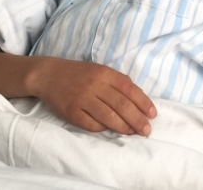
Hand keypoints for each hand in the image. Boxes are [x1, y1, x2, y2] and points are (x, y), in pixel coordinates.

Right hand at [32, 58, 156, 135]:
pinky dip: (103, 128)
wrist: (49, 74)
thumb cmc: (80, 74)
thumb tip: (139, 99)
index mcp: (104, 73)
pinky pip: (91, 124)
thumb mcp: (100, 70)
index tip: (153, 114)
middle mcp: (95, 85)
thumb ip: (118, 82)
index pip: (129, 89)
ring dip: (123, 127)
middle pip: (121, 105)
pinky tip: (110, 130)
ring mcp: (82, 99)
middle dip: (137, 119)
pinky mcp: (71, 112)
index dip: (143, 102)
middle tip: (147, 130)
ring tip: (133, 132)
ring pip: (108, 116)